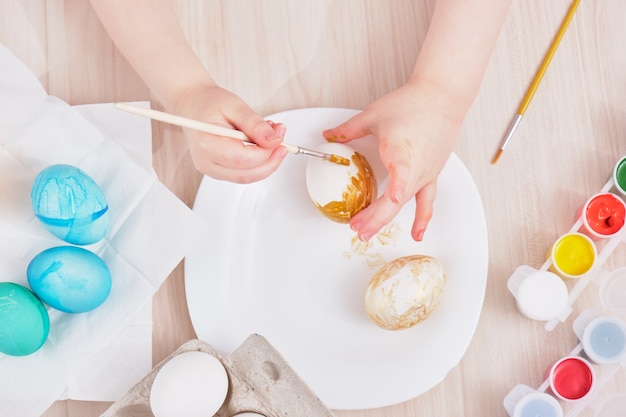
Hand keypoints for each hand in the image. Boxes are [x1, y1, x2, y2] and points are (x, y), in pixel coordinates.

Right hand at [174, 84, 287, 182]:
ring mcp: (212, 170)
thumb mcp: (235, 106)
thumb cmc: (208, 102)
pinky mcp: (219, 171)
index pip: (243, 160)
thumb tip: (274, 140)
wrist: (193, 104)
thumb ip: (255, 124)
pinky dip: (257, 162)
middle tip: (282, 142)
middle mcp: (207, 162)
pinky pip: (243, 173)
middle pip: (247, 175)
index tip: (279, 138)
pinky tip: (261, 144)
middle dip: (270, 161)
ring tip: (271, 137)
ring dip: (266, 161)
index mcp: (207, 144)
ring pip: (247, 177)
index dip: (266, 152)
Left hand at [323, 79, 462, 241]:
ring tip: (367, 232)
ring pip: (407, 202)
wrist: (443, 98)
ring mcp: (425, 172)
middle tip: (356, 228)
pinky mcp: (432, 174)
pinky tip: (417, 234)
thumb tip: (328, 135)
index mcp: (401, 146)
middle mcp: (416, 163)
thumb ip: (348, 129)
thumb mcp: (373, 114)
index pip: (401, 168)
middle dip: (375, 215)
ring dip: (386, 218)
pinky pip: (426, 200)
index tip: (393, 199)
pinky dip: (422, 218)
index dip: (397, 185)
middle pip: (397, 196)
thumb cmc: (413, 103)